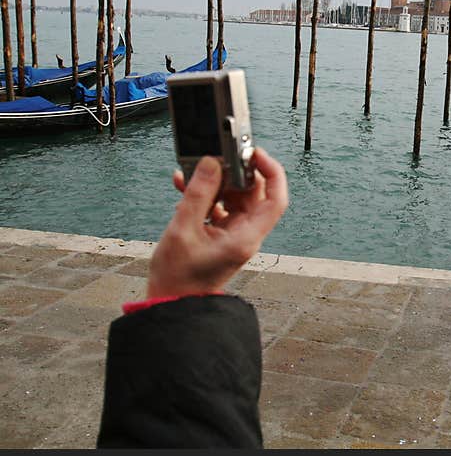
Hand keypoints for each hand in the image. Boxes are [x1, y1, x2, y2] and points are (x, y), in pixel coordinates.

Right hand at [147, 148, 288, 298]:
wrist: (170, 303)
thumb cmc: (178, 278)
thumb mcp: (183, 230)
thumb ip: (198, 194)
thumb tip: (212, 163)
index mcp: (246, 237)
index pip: (276, 199)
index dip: (271, 172)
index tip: (254, 153)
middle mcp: (245, 235)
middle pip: (254, 194)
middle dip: (236, 173)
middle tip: (217, 157)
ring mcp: (233, 235)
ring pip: (234, 198)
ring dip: (216, 183)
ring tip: (194, 172)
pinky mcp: (219, 235)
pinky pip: (218, 207)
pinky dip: (204, 195)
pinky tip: (184, 185)